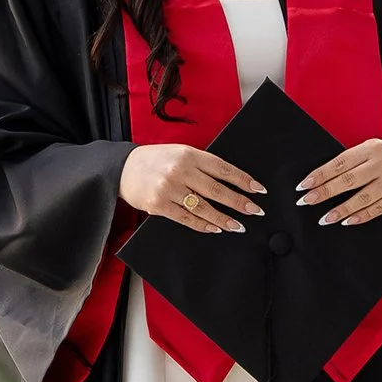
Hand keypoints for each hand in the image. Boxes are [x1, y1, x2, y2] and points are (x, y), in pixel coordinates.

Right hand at [120, 141, 262, 234]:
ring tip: (238, 226)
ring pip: (204, 207)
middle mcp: (180, 171)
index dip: (243, 180)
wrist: (122, 168)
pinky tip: (215, 228)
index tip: (258, 189)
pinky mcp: (159, 205)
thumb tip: (229, 181)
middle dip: (239, 202)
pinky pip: (187, 219)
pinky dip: (203, 225)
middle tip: (255, 210)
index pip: (222, 168)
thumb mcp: (179, 152)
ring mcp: (169, 189)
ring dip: (224, 218)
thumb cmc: (155, 160)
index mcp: (189, 154)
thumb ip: (201, 164)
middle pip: (216, 189)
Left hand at [297, 138, 381, 228]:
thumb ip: (353, 161)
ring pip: (362, 198)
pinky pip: (378, 209)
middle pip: (349, 180)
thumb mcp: (372, 150)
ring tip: (324, 218)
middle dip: (325, 192)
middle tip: (306, 201)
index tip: (304, 185)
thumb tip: (321, 178)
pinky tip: (346, 221)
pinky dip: (360, 216)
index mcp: (372, 147)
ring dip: (340, 209)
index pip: (341, 162)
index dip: (321, 174)